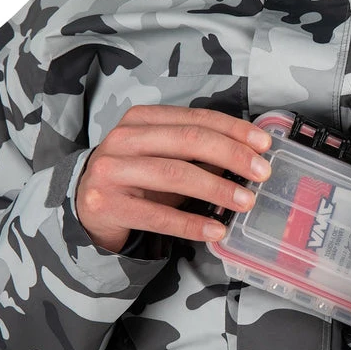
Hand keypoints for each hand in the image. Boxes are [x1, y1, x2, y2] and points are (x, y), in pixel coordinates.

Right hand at [75, 105, 272, 252]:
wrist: (86, 206)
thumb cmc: (136, 177)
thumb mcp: (164, 156)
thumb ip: (199, 152)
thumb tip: (249, 156)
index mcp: (141, 119)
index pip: (195, 119)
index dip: (233, 130)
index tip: (264, 145)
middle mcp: (123, 139)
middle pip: (188, 141)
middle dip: (232, 155)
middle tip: (262, 173)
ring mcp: (111, 171)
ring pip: (175, 174)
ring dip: (216, 188)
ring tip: (245, 202)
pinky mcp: (107, 205)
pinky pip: (158, 216)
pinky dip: (191, 224)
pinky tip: (216, 230)